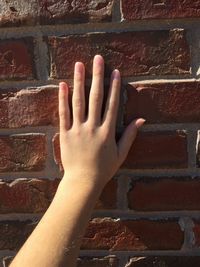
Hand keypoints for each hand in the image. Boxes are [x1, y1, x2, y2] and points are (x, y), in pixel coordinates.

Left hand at [59, 55, 144, 188]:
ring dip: (79, 82)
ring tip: (79, 65)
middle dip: (97, 76)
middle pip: (96, 97)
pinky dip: (63, 98)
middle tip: (97, 59)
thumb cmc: (103, 169)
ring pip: (78, 101)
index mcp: (107, 131)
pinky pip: (63, 113)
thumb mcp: (121, 153)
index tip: (115, 71)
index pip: (111, 104)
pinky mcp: (65, 133)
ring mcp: (78, 129)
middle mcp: (93, 127)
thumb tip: (142, 120)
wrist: (83, 182)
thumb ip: (130, 135)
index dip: (114, 86)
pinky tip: (62, 85)